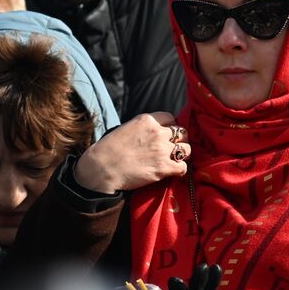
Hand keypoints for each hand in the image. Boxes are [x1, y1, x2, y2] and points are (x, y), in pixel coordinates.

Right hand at [73, 111, 189, 193]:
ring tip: (174, 160)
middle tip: (172, 149)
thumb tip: (152, 133)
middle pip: (182, 132)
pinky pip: (183, 167)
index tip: (165, 136)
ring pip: (187, 149)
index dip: (169, 128)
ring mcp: (162, 150)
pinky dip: (180, 170)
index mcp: (147, 120)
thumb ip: (143, 128)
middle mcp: (158, 132)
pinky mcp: (164, 168)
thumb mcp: (126, 128)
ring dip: (182, 155)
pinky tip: (173, 172)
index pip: (170, 118)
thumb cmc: (108, 150)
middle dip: (179, 140)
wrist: (101, 168)